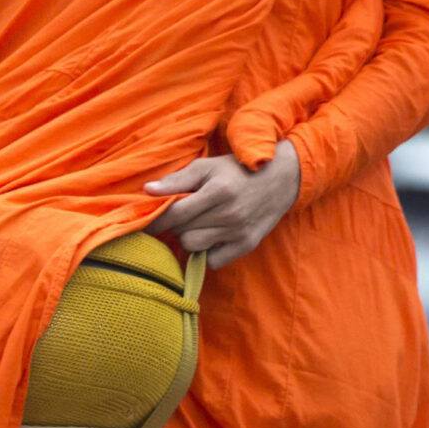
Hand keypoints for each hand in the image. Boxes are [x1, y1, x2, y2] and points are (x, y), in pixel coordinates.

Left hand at [144, 141, 301, 269]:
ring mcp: (238, 232)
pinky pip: (212, 260)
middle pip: (182, 231)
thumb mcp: (208, 167)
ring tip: (199, 223)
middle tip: (182, 215)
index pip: (175, 213)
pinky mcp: (246, 245)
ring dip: (189, 236)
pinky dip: (207, 251)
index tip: (147, 222)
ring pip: (193, 246)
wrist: (281, 179)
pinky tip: (213, 235)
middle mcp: (229, 214)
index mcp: (218, 191)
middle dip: (176, 224)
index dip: (157, 219)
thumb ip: (177, 179)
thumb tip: (148, 190)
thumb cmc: (236, 171)